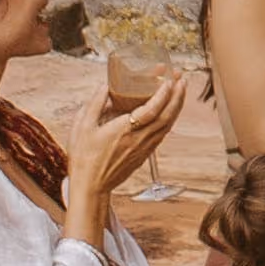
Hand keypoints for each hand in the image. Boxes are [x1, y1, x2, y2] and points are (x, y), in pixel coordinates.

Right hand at [65, 73, 184, 235]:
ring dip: (176, 105)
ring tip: (181, 89)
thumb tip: (105, 86)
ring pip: (167, 125)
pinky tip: (170, 110)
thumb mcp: (82, 128)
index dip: (163, 94)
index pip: (151, 110)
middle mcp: (138, 139)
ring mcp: (144, 148)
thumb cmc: (84, 159)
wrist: (90, 188)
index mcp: (124, 131)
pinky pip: (162, 133)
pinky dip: (170, 119)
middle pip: (166, 116)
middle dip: (177, 95)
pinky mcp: (145, 154)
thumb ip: (94, 104)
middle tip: (182, 77)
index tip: (169, 79)